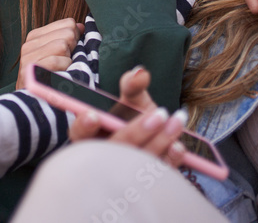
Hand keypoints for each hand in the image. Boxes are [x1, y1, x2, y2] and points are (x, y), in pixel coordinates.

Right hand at [16, 18, 82, 88]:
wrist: (33, 104)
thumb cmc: (49, 78)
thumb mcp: (57, 54)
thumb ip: (68, 37)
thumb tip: (81, 26)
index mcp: (35, 36)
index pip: (68, 23)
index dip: (76, 38)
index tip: (69, 52)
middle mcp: (29, 44)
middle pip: (68, 33)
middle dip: (72, 49)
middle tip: (64, 63)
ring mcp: (28, 58)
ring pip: (62, 45)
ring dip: (67, 61)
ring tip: (59, 71)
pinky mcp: (30, 70)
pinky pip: (57, 60)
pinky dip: (63, 70)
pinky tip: (57, 77)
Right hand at [68, 67, 185, 166]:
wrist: (156, 139)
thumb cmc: (135, 118)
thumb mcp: (132, 100)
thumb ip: (133, 86)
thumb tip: (140, 73)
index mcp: (92, 135)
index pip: (79, 133)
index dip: (83, 126)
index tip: (93, 115)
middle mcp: (104, 157)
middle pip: (114, 149)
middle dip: (136, 131)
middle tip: (159, 114)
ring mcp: (124, 174)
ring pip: (138, 163)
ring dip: (160, 141)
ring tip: (177, 121)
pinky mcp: (145, 185)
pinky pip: (157, 176)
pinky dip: (170, 161)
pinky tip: (178, 146)